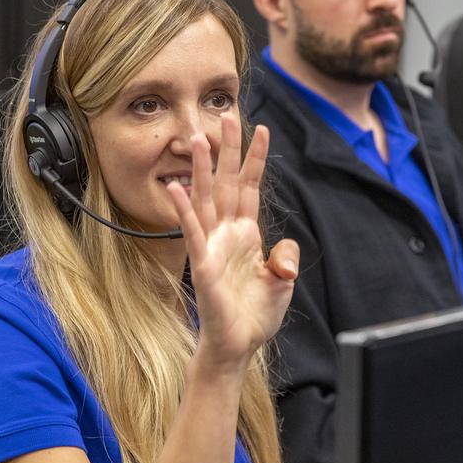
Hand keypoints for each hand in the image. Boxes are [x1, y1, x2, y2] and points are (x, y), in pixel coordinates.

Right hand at [165, 115, 299, 371]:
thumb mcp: (282, 281)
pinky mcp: (203, 265)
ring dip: (201, 169)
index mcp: (246, 233)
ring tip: (197, 139)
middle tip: (226, 116)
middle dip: (227, 151)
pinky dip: (185, 211)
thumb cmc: (255, 314)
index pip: (249, 187)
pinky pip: (193, 233)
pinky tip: (176, 188)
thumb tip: (285, 252)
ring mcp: (213, 246)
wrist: (238, 346)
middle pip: (225, 183)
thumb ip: (285, 258)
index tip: (261, 130)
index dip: (254, 160)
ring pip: (205, 199)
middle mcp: (227, 234)